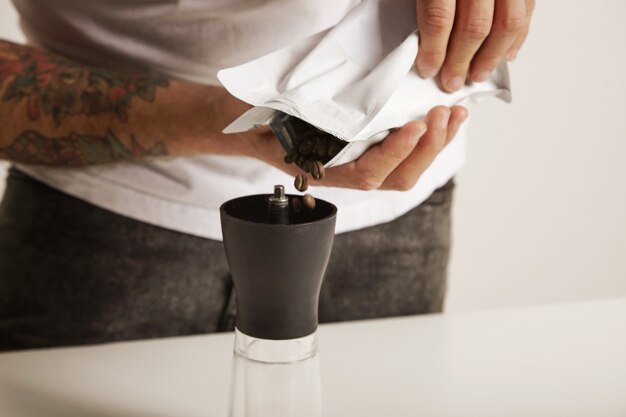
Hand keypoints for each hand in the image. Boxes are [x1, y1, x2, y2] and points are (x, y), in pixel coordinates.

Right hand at [243, 105, 467, 190]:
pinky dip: (428, 139)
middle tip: (441, 114)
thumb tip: (297, 100)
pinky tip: (443, 119)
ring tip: (454, 115)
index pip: (366, 172)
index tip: (415, 126)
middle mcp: (344, 173)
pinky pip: (404, 155)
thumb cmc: (257, 122)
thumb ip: (280, 113)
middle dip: (425, 149)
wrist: (251, 126)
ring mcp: (358, 163)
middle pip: (396, 177)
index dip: (393, 153)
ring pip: (406, 170)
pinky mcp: (368, 151)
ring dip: (435, 144)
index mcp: (321, 170)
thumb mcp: (262, 115)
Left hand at [415, 0, 534, 90]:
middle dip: (461, 60)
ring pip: (507, 23)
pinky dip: (518, 37)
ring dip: (492, 56)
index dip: (433, 50)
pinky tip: (507, 54)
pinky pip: (527, 10)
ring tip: (478, 74)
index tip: (428, 69)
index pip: (440, 19)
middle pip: (475, 26)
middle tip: (451, 81)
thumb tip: (423, 45)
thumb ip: (427, 6)